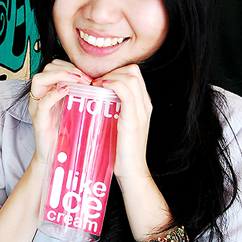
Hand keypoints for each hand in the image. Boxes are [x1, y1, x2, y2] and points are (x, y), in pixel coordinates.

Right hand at [29, 60, 91, 164]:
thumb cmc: (67, 133)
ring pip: (39, 80)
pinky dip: (54, 94)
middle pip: (47, 68)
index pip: (55, 66)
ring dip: (59, 75)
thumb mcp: (74, 109)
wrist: (57, 156)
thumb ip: (80, 95)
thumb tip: (99, 83)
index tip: (87, 75)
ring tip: (76, 81)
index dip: (71, 66)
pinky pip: (42, 102)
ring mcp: (37, 106)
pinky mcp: (38, 119)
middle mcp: (41, 96)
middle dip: (67, 68)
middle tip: (84, 78)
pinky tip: (66, 91)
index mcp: (50, 91)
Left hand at [92, 64, 151, 182]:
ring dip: (110, 76)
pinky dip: (112, 84)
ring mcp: (141, 111)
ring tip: (96, 85)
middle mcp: (145, 105)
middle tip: (97, 83)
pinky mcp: (133, 119)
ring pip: (130, 77)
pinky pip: (125, 91)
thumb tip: (96, 103)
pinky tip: (101, 88)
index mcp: (143, 105)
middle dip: (113, 71)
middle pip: (134, 71)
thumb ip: (113, 113)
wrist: (132, 170)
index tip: (99, 82)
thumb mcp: (118, 126)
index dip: (116, 72)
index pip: (134, 75)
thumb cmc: (121, 152)